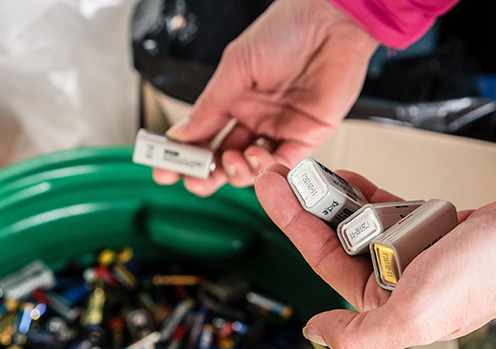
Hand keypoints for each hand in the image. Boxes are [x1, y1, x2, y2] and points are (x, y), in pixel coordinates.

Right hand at [152, 0, 378, 196]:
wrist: (330, 22)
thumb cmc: (286, 30)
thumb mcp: (237, 67)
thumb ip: (210, 105)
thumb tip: (182, 134)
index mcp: (233, 99)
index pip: (203, 136)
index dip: (184, 156)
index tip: (165, 169)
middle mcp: (255, 117)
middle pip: (225, 159)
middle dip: (208, 174)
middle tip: (196, 179)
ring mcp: (280, 129)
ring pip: (253, 168)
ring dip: (237, 171)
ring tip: (232, 158)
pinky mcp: (308, 136)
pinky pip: (284, 164)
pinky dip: (268, 170)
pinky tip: (257, 160)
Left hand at [254, 164, 495, 348]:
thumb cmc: (481, 277)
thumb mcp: (411, 316)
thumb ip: (358, 335)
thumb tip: (314, 333)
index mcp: (386, 308)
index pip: (326, 262)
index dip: (294, 224)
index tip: (273, 191)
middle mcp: (397, 284)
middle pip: (339, 240)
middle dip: (309, 207)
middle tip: (285, 172)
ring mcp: (414, 254)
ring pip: (362, 222)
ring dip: (337, 197)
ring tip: (312, 170)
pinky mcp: (433, 229)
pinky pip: (391, 209)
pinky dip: (369, 195)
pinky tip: (349, 179)